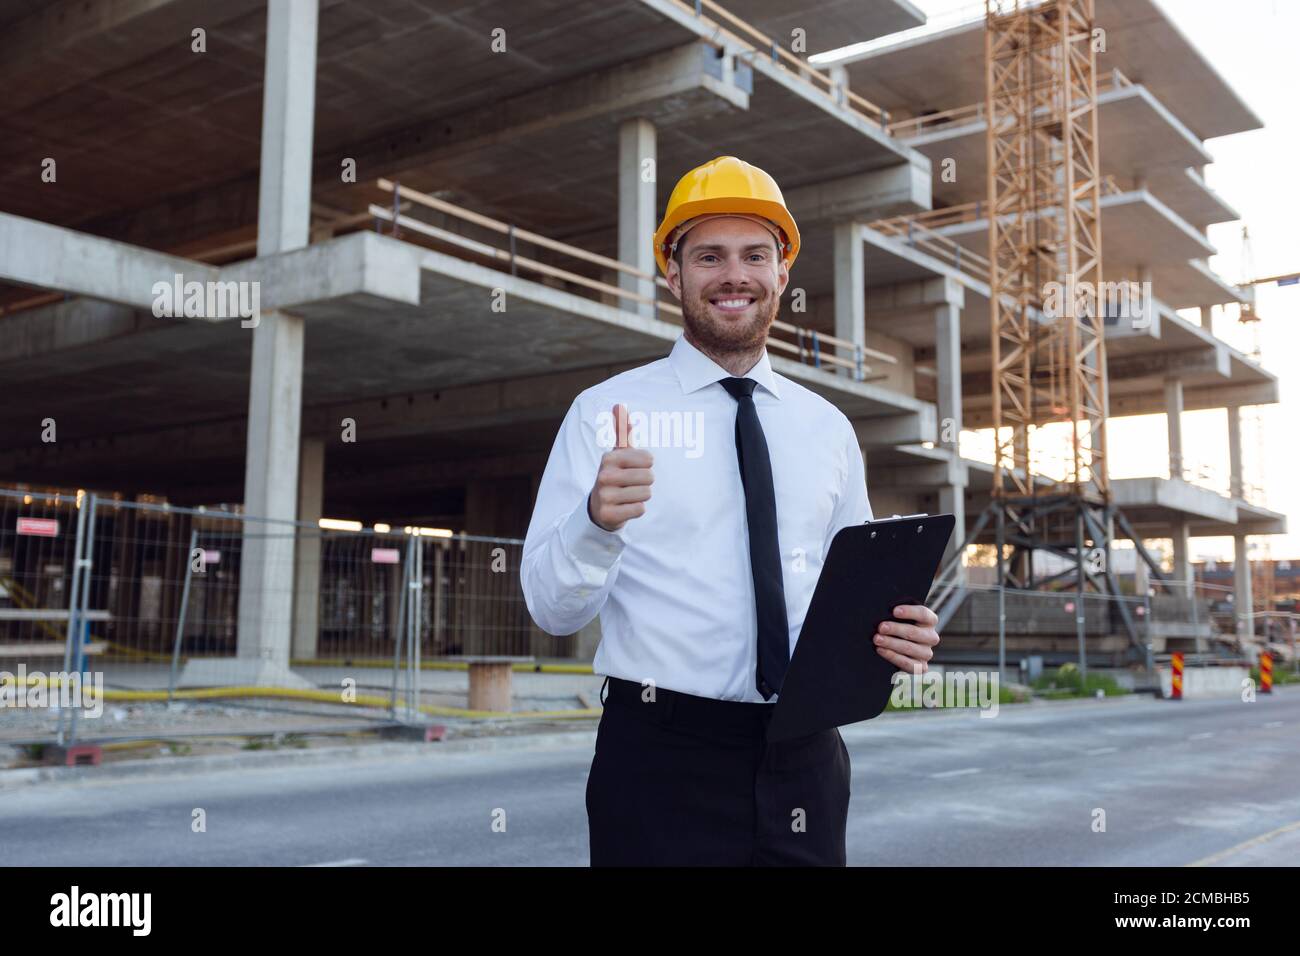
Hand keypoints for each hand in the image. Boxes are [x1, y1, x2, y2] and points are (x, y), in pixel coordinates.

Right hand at [588, 403, 653, 531]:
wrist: (599, 507)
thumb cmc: (615, 475)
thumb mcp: (617, 454)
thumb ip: (621, 431)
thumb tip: (619, 405)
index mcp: (609, 458)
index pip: (648, 458)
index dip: (646, 465)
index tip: (632, 468)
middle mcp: (604, 476)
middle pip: (649, 477)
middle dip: (645, 482)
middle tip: (630, 484)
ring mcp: (605, 496)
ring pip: (646, 494)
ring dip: (641, 496)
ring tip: (627, 496)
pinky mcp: (609, 514)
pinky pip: (640, 510)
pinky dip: (636, 510)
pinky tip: (624, 507)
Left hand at [873, 604, 939, 673]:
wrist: (899, 649)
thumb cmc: (898, 627)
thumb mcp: (900, 618)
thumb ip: (896, 614)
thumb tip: (883, 611)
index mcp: (930, 621)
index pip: (923, 614)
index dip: (909, 612)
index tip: (894, 611)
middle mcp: (931, 637)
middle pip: (914, 632)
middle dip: (895, 629)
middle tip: (881, 627)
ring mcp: (927, 653)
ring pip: (909, 647)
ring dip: (891, 643)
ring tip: (877, 639)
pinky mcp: (920, 667)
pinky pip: (907, 663)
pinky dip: (892, 656)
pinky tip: (881, 650)